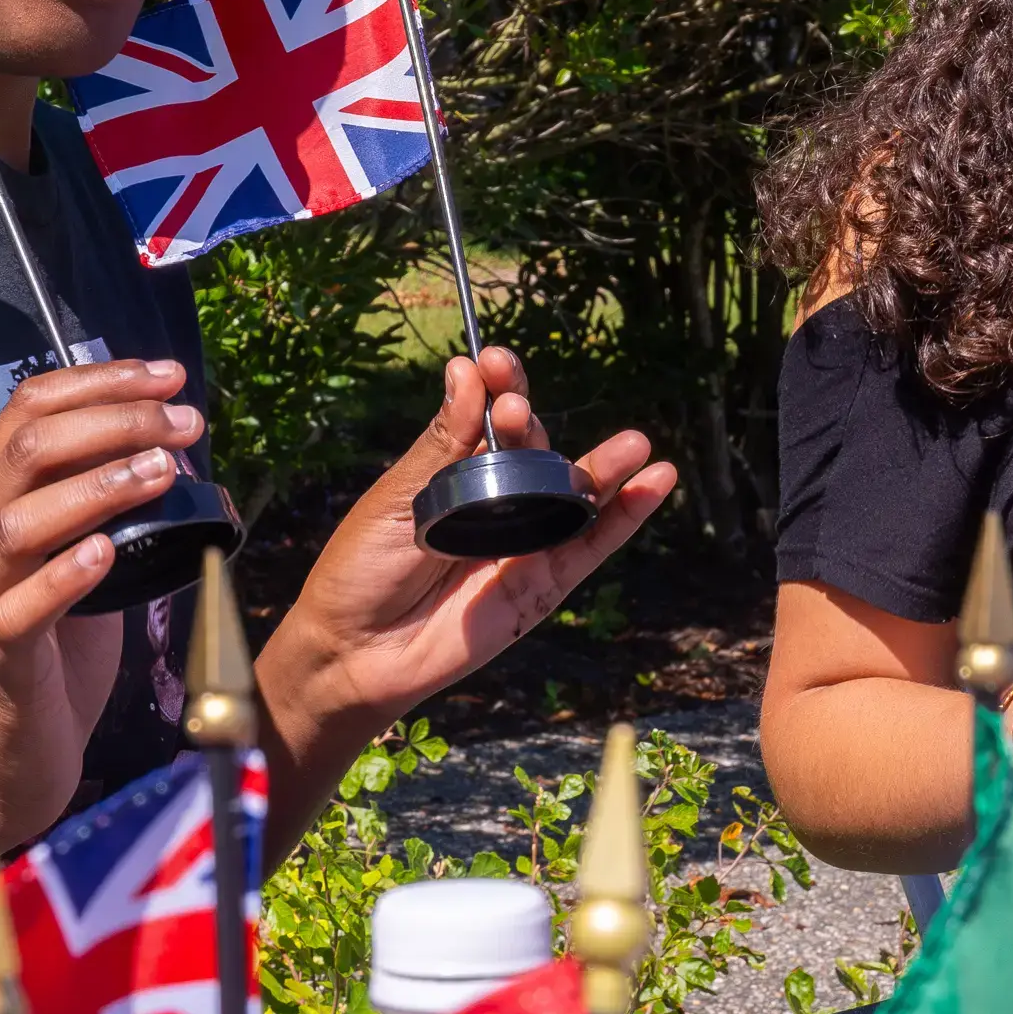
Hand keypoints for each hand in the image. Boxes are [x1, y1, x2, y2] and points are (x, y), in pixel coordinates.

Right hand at [0, 356, 204, 845]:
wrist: (3, 750)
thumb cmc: (53, 648)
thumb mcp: (79, 554)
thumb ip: (106, 502)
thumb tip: (174, 447)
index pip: (30, 408)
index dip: (101, 381)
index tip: (169, 376)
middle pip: (28, 448)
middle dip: (114, 421)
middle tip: (185, 424)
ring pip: (17, 520)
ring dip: (95, 486)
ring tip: (162, 471)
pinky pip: (18, 608)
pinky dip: (64, 575)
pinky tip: (108, 554)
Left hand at [258, 349, 676, 765]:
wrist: (355, 651)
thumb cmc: (362, 570)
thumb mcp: (397, 499)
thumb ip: (443, 444)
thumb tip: (467, 373)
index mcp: (456, 471)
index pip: (490, 418)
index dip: (499, 387)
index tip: (494, 362)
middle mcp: (497, 499)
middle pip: (534, 450)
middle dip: (529, 425)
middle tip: (512, 413)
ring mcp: (524, 540)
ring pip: (573, 494)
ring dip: (604, 466)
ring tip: (634, 444)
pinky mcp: (542, 584)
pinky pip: (592, 546)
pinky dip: (627, 516)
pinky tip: (657, 481)